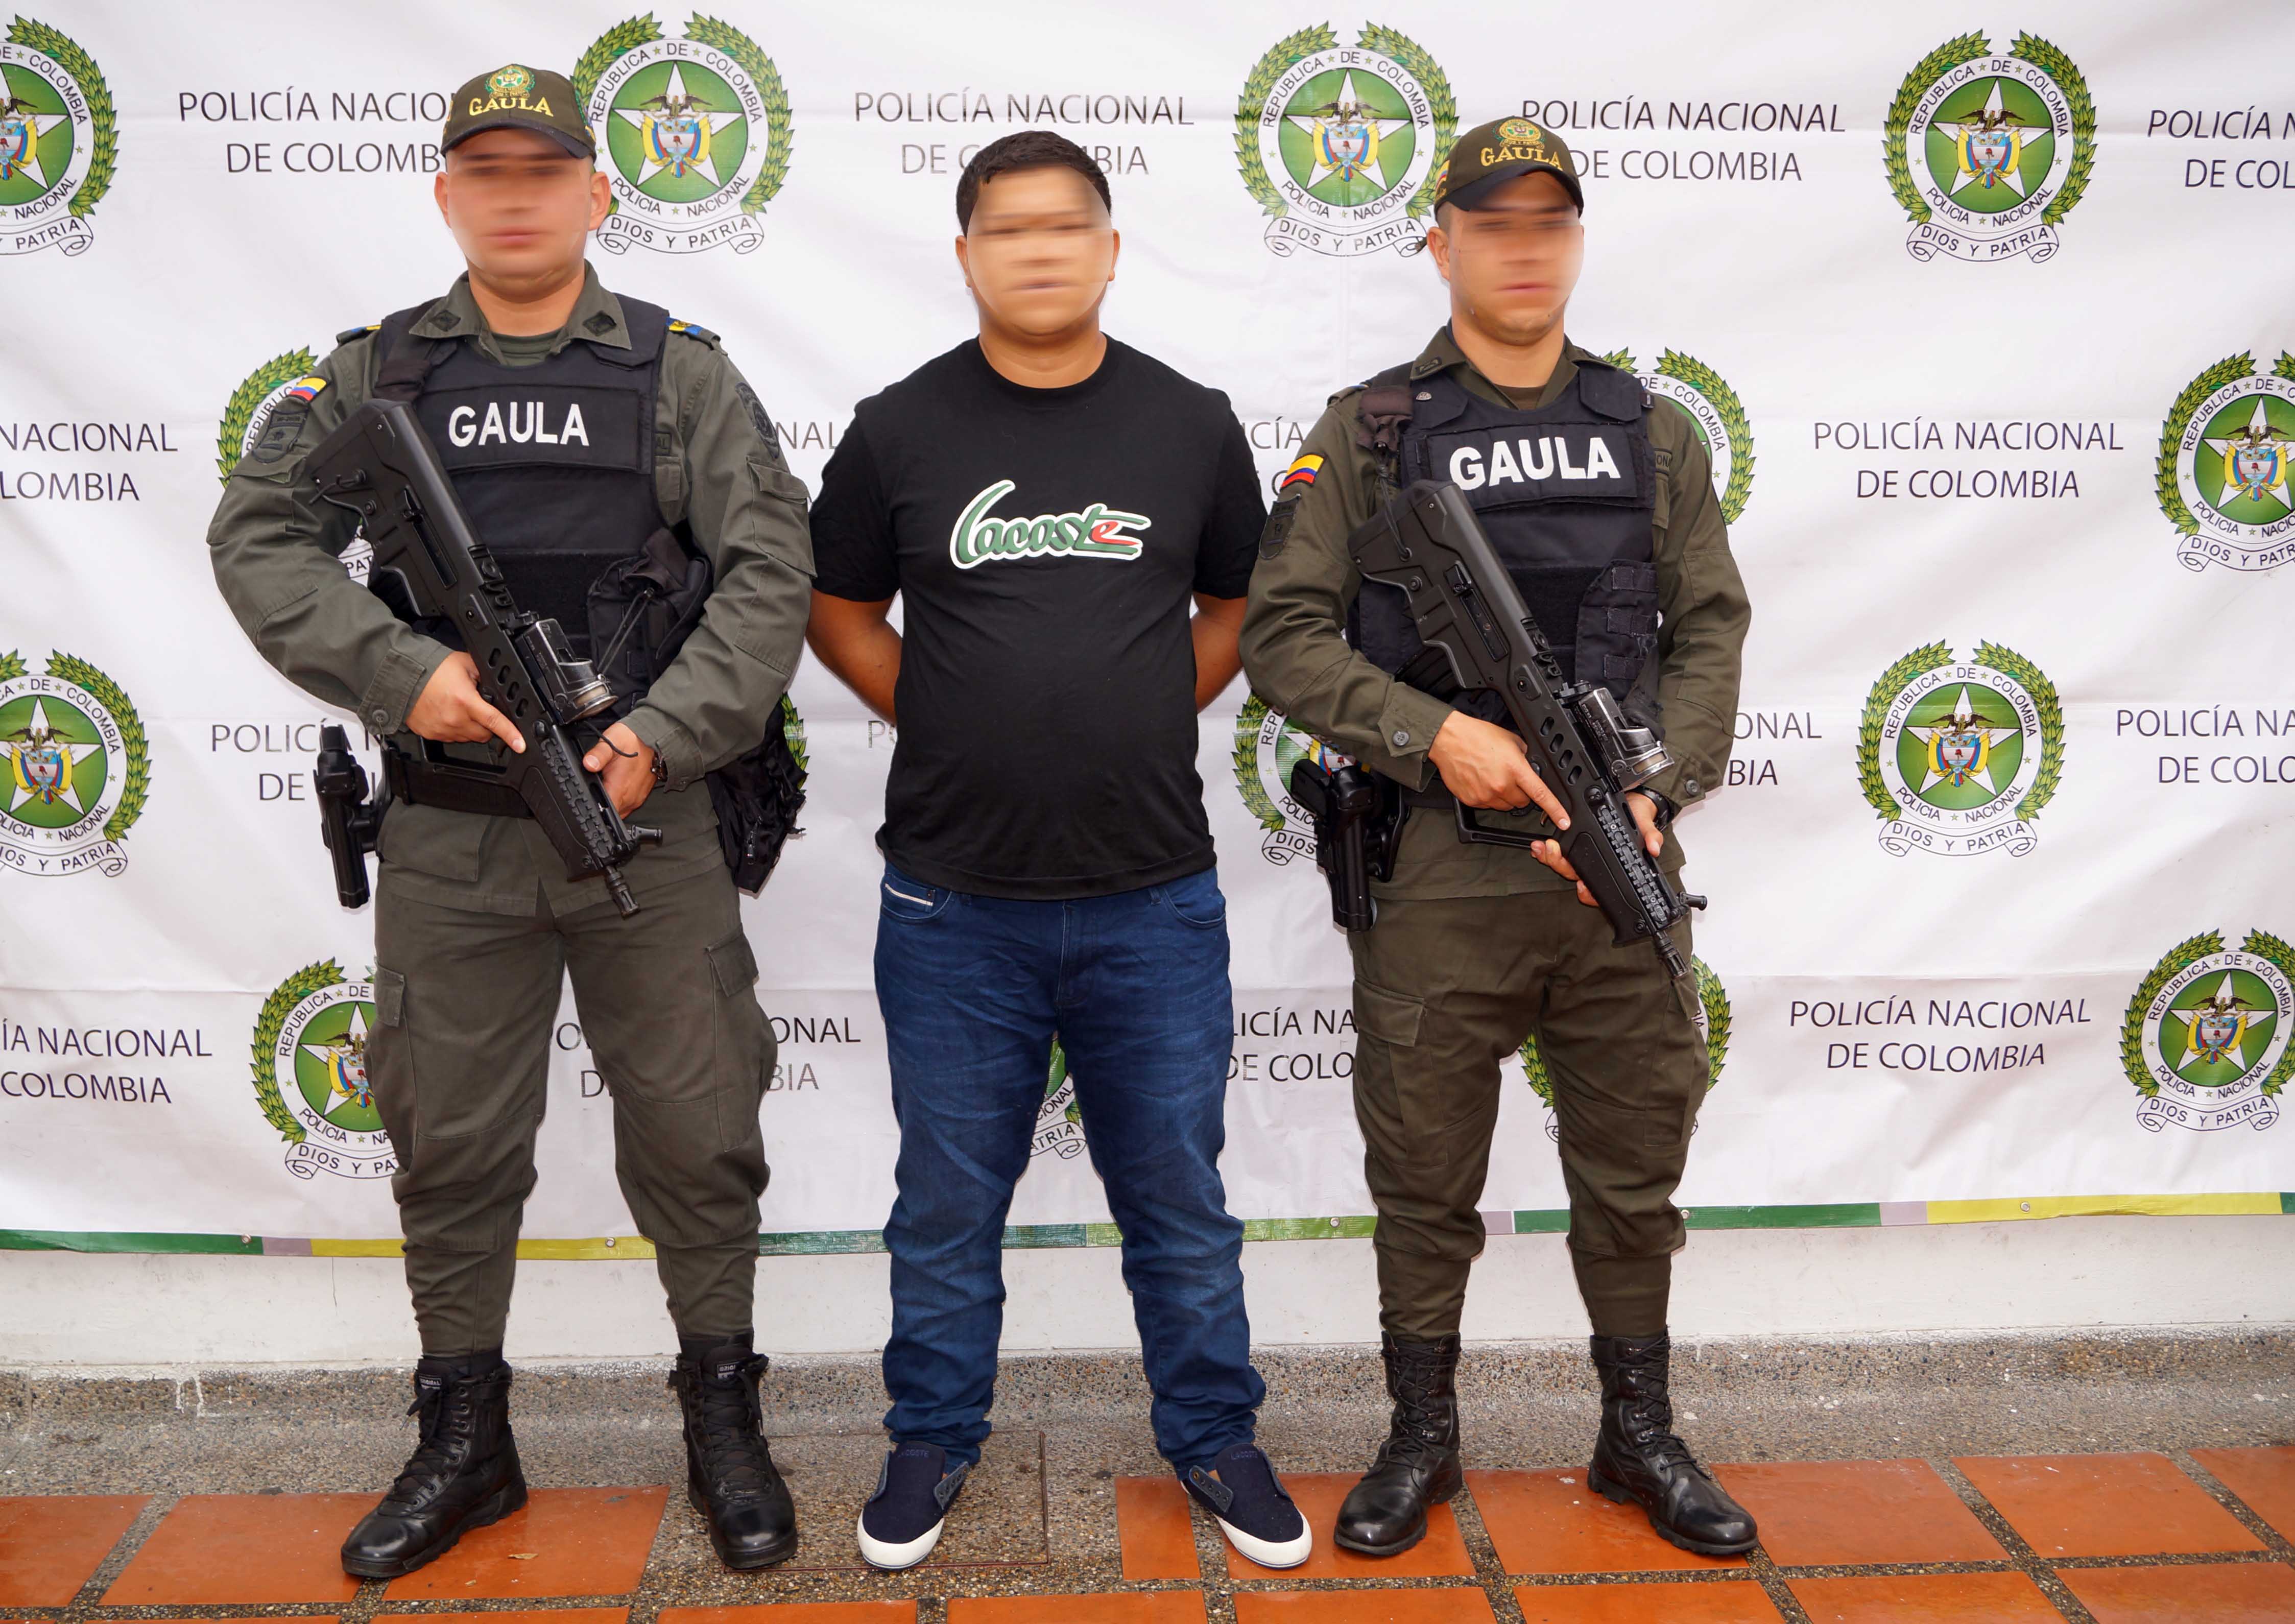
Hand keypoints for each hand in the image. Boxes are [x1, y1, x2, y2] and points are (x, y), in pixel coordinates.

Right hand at [405, 652, 523, 751]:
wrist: (402, 675)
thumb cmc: (431, 668)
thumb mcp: (465, 664)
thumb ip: (484, 675)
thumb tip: (496, 684)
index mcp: (466, 701)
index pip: (495, 722)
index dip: (511, 735)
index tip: (521, 744)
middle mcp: (454, 719)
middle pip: (484, 735)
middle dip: (488, 725)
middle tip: (479, 709)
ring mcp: (442, 729)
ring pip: (468, 738)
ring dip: (471, 728)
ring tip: (459, 709)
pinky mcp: (431, 734)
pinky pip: (451, 738)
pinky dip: (454, 729)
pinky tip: (448, 714)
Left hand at [582, 721, 655, 816]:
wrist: (654, 738)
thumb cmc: (633, 740)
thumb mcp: (612, 741)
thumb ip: (598, 754)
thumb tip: (588, 764)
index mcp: (620, 789)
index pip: (604, 812)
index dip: (594, 808)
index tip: (588, 797)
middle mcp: (630, 798)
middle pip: (610, 813)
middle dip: (600, 804)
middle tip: (596, 786)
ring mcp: (636, 799)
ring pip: (618, 811)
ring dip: (610, 802)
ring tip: (606, 785)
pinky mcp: (640, 797)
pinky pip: (626, 806)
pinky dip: (618, 800)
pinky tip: (615, 786)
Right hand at [1427, 711, 1570, 822]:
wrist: (1448, 739)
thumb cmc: (1476, 736)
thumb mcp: (1510, 740)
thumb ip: (1525, 755)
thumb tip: (1532, 766)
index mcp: (1515, 768)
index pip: (1541, 794)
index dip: (1555, 810)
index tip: (1564, 821)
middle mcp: (1501, 785)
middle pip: (1523, 803)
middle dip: (1522, 793)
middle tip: (1511, 777)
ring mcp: (1485, 795)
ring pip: (1506, 806)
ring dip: (1505, 796)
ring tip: (1493, 777)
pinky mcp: (1472, 800)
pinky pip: (1488, 805)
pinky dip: (1489, 796)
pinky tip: (1482, 781)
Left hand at [1534, 791, 1663, 907]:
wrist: (1632, 804)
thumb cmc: (1638, 820)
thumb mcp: (1647, 826)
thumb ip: (1651, 836)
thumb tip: (1655, 847)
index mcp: (1613, 867)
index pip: (1600, 888)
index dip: (1589, 893)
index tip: (1581, 886)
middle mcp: (1596, 865)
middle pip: (1576, 876)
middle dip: (1561, 866)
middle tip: (1554, 852)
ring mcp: (1583, 856)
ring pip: (1564, 866)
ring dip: (1550, 858)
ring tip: (1543, 847)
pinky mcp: (1574, 841)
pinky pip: (1559, 852)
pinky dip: (1547, 851)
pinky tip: (1540, 846)